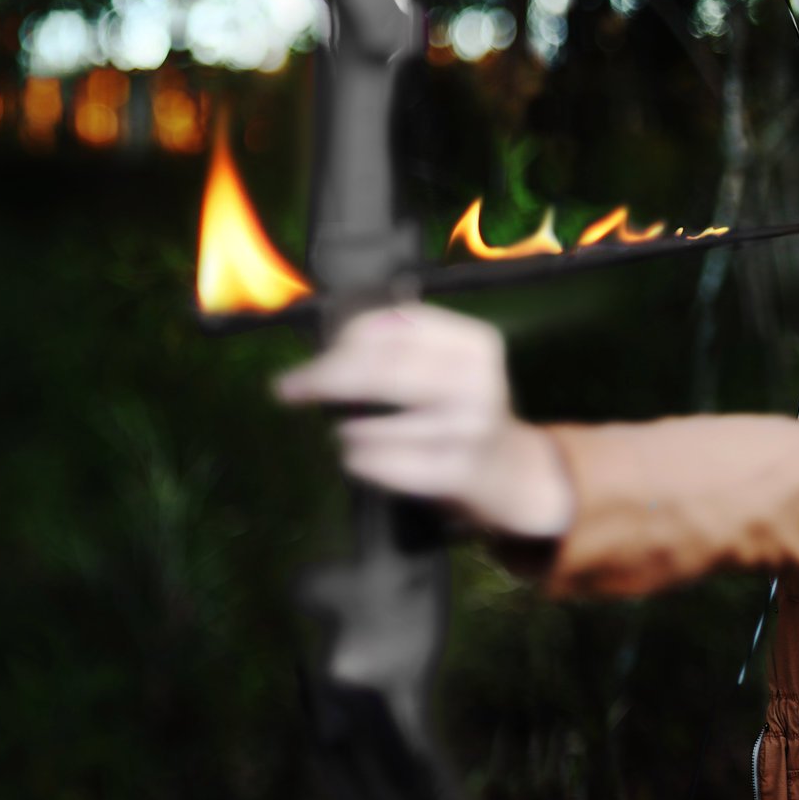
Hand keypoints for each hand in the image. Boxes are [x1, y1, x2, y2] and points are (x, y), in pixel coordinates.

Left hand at [273, 304, 573, 538]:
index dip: (345, 340)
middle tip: (287, 388)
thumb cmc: (461, 407)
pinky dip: (362, 461)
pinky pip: (388, 467)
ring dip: (347, 430)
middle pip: (383, 371)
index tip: (317, 355)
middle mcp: (478, 381)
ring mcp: (471, 430)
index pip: (395, 327)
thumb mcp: (446, 363)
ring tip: (343, 433)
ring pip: (378, 425)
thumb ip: (397, 347)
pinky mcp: (458, 473)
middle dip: (326, 378)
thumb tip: (323, 353)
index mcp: (474, 342)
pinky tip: (357, 458)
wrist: (511, 470)